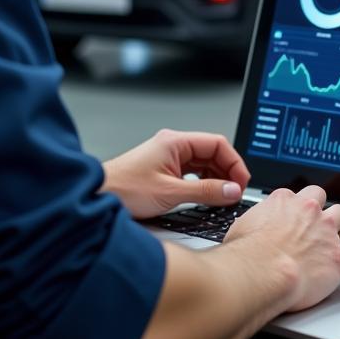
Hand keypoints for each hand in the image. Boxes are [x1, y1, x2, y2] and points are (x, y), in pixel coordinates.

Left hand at [102, 128, 250, 219]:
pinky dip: (202, 183)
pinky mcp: (163, 170)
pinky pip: (192, 173)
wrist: (97, 196)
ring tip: (222, 196)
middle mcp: (173, 145)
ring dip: (215, 179)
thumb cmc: (124, 189)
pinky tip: (205, 196)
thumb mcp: (171, 193)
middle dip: (227, 172)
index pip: (217, 144)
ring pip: (202, 164)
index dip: (234, 163)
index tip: (242, 182)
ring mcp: (168, 157)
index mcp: (176, 142)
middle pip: (212, 153)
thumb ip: (205, 192)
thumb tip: (232, 190)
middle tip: (234, 192)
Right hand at [224, 185, 339, 312]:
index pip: (296, 195)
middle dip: (320, 209)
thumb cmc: (247, 254)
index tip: (294, 218)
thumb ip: (251, 222)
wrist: (262, 272)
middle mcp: (308, 211)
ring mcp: (326, 232)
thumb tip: (247, 228)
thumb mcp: (240, 228)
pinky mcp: (338, 257)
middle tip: (316, 224)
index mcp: (284, 201)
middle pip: (322, 197)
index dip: (295, 208)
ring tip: (336, 239)